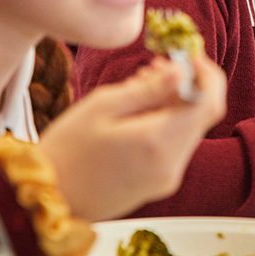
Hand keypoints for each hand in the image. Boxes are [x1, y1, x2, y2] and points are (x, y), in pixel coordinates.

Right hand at [39, 53, 226, 220]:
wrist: (46, 200)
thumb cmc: (66, 150)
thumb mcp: (103, 106)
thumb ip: (149, 88)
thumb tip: (182, 69)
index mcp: (158, 142)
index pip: (208, 102)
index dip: (206, 73)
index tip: (187, 55)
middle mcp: (171, 165)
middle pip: (201, 116)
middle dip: (188, 85)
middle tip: (158, 64)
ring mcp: (167, 178)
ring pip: (189, 130)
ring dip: (175, 103)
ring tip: (141, 84)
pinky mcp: (159, 184)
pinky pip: (175, 146)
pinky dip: (166, 123)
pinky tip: (138, 111)